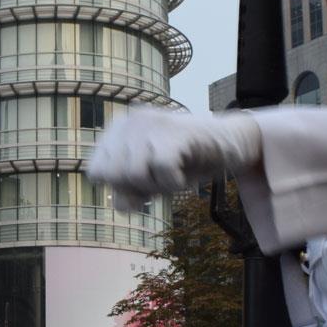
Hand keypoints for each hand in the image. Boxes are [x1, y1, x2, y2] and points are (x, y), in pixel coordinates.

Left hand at [85, 105, 262, 210]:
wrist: (230, 145)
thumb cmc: (185, 164)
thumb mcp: (150, 183)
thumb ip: (127, 195)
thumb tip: (121, 205)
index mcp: (116, 131)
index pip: (96, 173)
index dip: (120, 187)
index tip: (145, 179)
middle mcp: (128, 121)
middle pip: (112, 176)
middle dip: (138, 187)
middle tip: (161, 177)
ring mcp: (150, 123)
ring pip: (133, 174)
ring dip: (157, 185)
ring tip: (174, 173)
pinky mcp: (174, 131)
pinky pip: (161, 169)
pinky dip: (174, 182)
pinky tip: (184, 172)